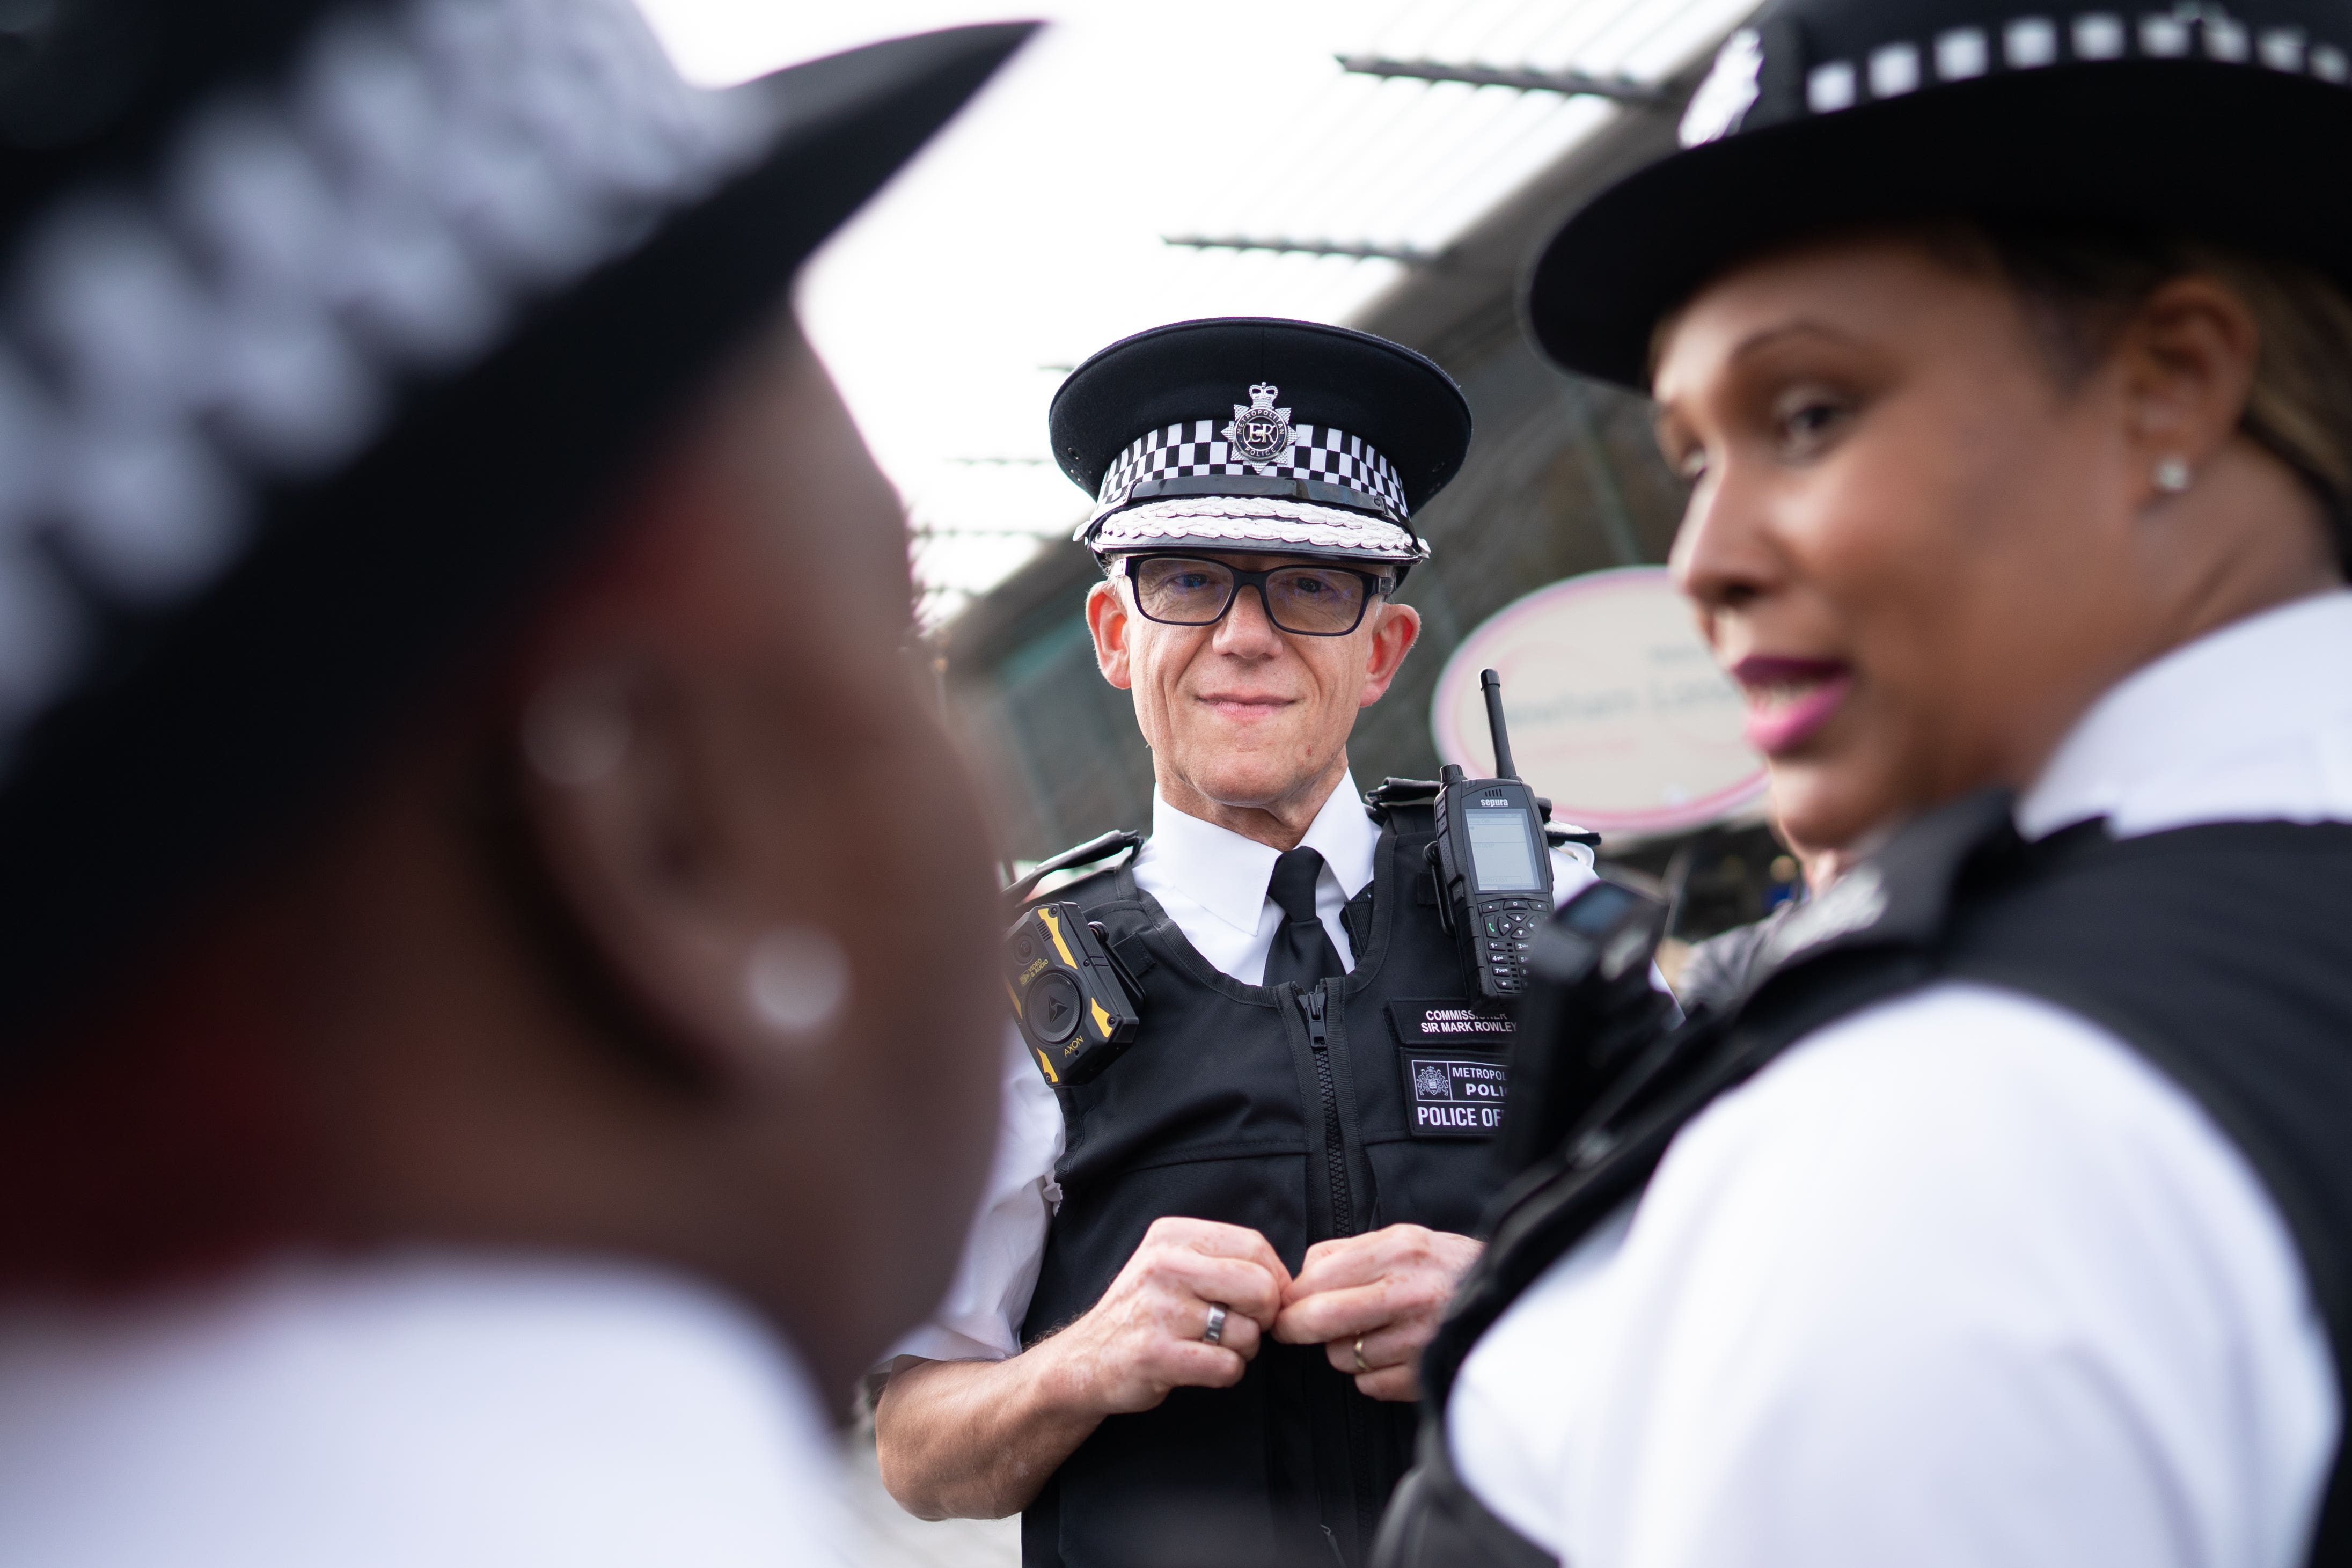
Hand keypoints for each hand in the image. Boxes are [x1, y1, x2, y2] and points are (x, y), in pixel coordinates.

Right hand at [1037, 1216, 1291, 1416]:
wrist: (1086, 1360)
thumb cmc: (1144, 1313)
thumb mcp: (1172, 1264)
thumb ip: (1223, 1260)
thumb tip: (1287, 1280)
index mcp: (1171, 1236)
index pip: (1254, 1245)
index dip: (1276, 1278)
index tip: (1267, 1300)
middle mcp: (1163, 1265)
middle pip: (1260, 1287)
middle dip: (1264, 1316)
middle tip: (1243, 1327)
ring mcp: (1158, 1310)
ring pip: (1246, 1332)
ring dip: (1243, 1349)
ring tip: (1213, 1347)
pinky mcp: (1155, 1354)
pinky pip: (1227, 1366)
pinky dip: (1226, 1373)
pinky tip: (1202, 1367)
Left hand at [1272, 1225, 1481, 1400]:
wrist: (1510, 1299)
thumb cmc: (1444, 1268)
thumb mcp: (1402, 1239)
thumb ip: (1347, 1252)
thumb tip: (1299, 1279)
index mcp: (1399, 1250)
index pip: (1317, 1278)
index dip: (1290, 1298)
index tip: (1282, 1307)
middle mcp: (1410, 1293)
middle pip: (1321, 1319)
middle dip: (1294, 1328)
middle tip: (1287, 1330)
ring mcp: (1421, 1338)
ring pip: (1343, 1356)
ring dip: (1344, 1350)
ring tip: (1371, 1334)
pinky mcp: (1428, 1375)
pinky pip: (1369, 1384)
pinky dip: (1370, 1374)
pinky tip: (1393, 1355)